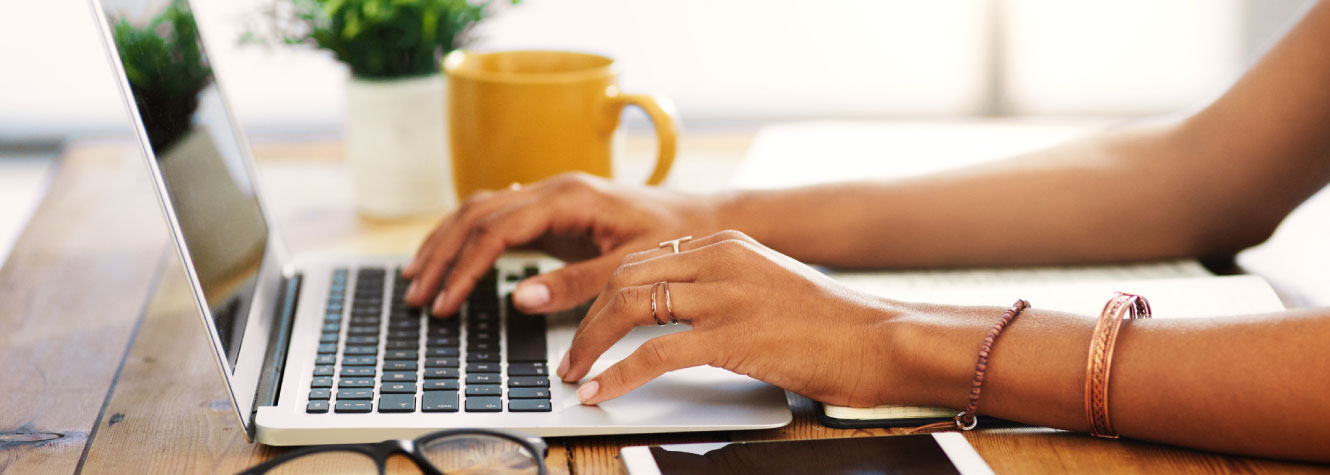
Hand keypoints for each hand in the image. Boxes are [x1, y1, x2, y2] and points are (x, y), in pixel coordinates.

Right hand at [403, 173, 720, 316]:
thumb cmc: (675, 238)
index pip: (496, 229)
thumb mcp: (630, 267)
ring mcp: (551, 197)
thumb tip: (521, 298)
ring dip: (446, 243)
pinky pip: (498, 218)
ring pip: (480, 210)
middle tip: (418, 295)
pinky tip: (451, 258)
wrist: (704, 220)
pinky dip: (468, 238)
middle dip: (441, 255)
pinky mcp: (554, 212)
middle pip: (476, 214)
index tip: (446, 302)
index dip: (464, 267)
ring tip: (419, 279)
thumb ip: (577, 283)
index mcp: (569, 196)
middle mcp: (553, 188)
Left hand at [558, 230, 904, 406]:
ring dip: (590, 345)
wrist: (880, 338)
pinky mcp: (733, 336)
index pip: (641, 260)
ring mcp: (725, 296)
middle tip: (569, 355)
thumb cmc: (830, 324)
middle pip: (625, 278)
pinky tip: (601, 391)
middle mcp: (719, 260)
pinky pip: (654, 353)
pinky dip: (618, 374)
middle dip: (586, 319)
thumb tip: (673, 313)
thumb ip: (722, 286)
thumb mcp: (767, 285)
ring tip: (575, 374)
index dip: (601, 293)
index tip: (583, 322)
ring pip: (629, 308)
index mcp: (726, 244)